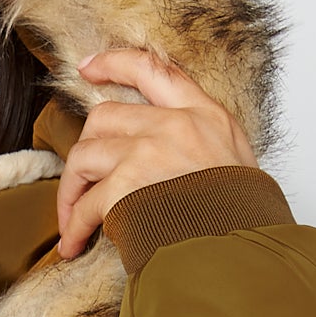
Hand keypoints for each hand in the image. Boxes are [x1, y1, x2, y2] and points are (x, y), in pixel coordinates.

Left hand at [55, 47, 256, 257]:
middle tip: (80, 181)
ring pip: (84, 156)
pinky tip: (74, 243)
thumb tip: (174, 156)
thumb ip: (204, 143)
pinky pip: (85, 204)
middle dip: (85, 149)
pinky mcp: (125, 189)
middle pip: (104, 117)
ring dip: (72, 191)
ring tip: (74, 219)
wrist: (243, 253)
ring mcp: (147, 154)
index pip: (152, 70)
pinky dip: (74, 227)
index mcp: (203, 114)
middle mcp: (174, 126)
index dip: (113, 63)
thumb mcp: (237, 161)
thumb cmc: (243, 219)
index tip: (87, 68)